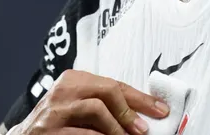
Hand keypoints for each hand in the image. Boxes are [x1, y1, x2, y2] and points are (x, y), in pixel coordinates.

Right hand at [12, 69, 169, 134]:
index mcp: (75, 79)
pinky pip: (82, 133)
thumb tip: (140, 115)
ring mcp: (54, 110)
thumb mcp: (79, 107)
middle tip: (144, 129)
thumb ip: (104, 104)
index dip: (140, 98)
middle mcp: (64, 89)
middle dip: (131, 110)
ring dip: (117, 127)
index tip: (160, 110)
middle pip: (108, 90)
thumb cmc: (57, 124)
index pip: (114, 84)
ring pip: (96, 109)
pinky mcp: (48, 131)